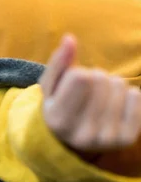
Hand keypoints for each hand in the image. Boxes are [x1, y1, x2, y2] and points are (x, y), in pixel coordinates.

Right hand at [39, 35, 140, 152]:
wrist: (72, 142)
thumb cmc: (59, 106)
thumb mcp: (50, 87)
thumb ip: (58, 62)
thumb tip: (69, 38)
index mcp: (58, 120)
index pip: (81, 77)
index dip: (77, 72)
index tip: (72, 83)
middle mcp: (82, 133)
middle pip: (101, 79)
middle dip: (95, 77)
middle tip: (87, 90)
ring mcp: (106, 138)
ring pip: (120, 85)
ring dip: (111, 84)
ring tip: (100, 97)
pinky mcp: (126, 139)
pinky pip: (136, 97)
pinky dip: (127, 95)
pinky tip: (114, 105)